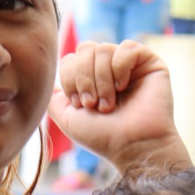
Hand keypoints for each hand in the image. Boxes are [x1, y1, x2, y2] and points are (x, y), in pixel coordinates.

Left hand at [48, 41, 190, 174]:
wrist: (133, 146)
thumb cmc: (102, 136)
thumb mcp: (67, 118)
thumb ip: (53, 98)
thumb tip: (46, 80)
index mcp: (91, 79)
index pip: (70, 59)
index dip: (70, 80)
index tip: (80, 105)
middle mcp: (109, 69)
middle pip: (85, 49)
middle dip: (84, 78)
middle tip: (94, 104)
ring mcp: (129, 64)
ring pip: (103, 49)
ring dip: (102, 80)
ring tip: (109, 103)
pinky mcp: (148, 62)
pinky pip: (127, 47)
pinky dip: (120, 67)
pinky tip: (123, 87)